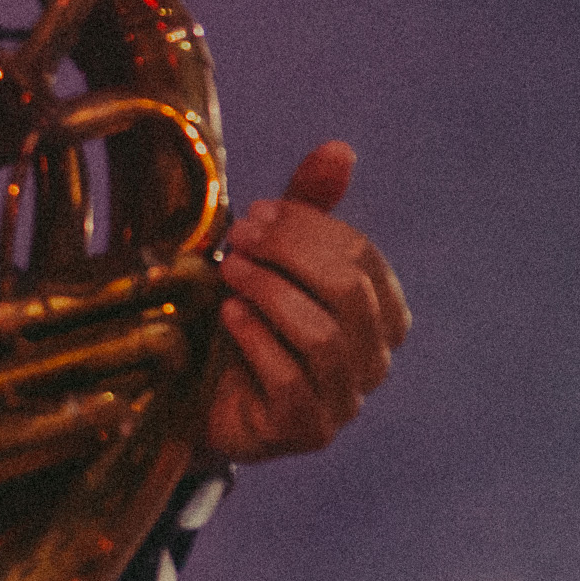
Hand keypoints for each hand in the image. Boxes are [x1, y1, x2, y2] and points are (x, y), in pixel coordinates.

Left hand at [202, 140, 410, 461]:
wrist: (197, 395)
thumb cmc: (245, 319)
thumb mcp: (273, 259)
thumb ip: (306, 209)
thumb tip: (341, 149)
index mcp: (382, 314)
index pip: (361, 256)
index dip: (307, 227)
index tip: (254, 213)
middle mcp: (375, 361)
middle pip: (348, 292)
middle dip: (289, 254)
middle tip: (238, 238)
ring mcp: (346, 402)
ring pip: (323, 336)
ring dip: (270, 292)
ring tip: (229, 270)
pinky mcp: (307, 432)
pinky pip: (292, 381)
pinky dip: (257, 339)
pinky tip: (229, 315)